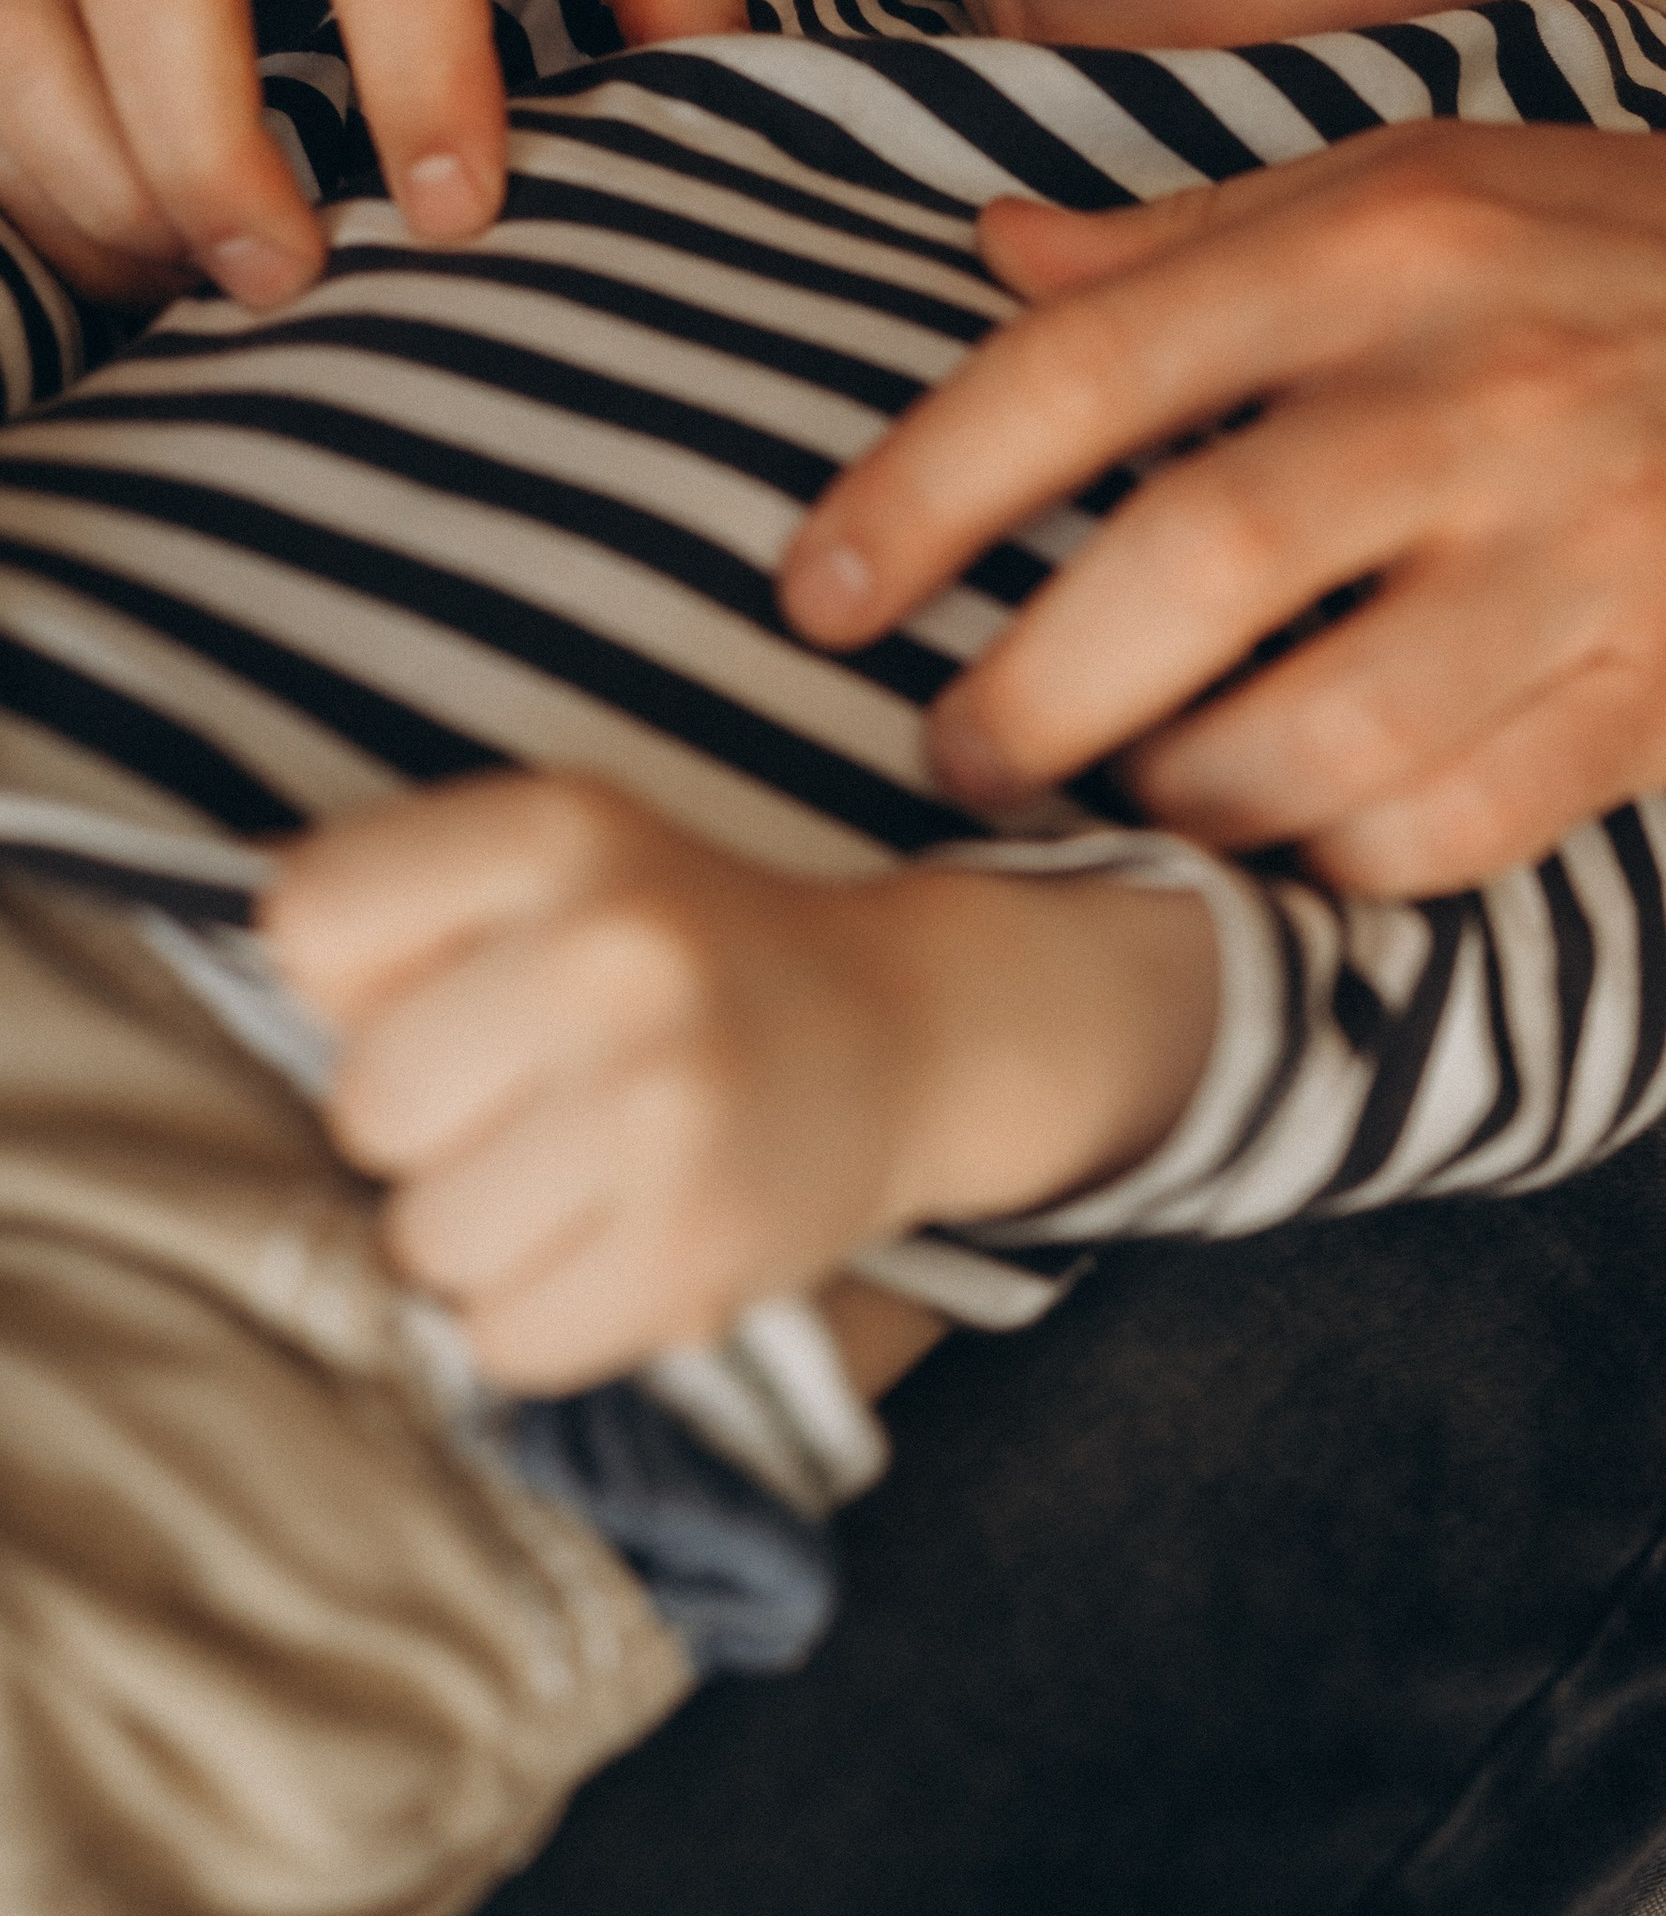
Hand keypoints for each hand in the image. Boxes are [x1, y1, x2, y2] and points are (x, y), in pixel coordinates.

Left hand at [263, 774, 1213, 1390]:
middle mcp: (614, 952)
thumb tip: (261, 1007)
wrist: (899, 1032)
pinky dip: (546, 1316)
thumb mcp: (553, 861)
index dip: (354, 979)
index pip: (307, 924)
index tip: (444, 982)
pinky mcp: (697, 1248)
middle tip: (529, 1093)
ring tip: (582, 1170)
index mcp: (557, 829)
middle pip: (365, 1104)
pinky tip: (620, 1240)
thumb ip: (398, 911)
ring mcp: (663, 1104)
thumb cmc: (675, 951)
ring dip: (484, 1232)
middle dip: (426, 1122)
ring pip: (426, 1240)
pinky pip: (505, 1342)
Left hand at [780, 119, 1665, 895]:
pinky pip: (1449, 830)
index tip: (817, 590)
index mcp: (1388, 240)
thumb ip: (1198, 234)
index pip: (1095, 362)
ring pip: (1312, 734)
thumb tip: (992, 258)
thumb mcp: (1417, 178)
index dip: (924, 489)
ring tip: (1119, 795)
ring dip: (1173, 798)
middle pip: (1190, 566)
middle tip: (948, 750)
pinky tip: (1286, 834)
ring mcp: (1585, 550)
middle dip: (1025, 693)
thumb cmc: (1637, 249)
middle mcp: (1480, 388)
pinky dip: (1333, 860)